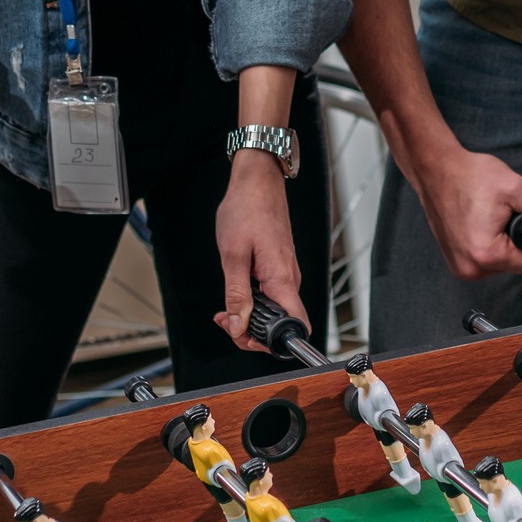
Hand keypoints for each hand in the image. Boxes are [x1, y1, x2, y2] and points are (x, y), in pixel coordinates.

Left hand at [213, 152, 292, 349]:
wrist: (258, 179)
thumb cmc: (246, 210)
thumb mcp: (233, 256)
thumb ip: (237, 295)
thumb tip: (238, 326)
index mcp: (282, 279)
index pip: (296, 326)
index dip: (271, 342)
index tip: (244, 337)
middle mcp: (289, 278)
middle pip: (281, 322)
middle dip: (252, 330)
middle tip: (226, 321)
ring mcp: (285, 272)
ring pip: (274, 308)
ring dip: (250, 315)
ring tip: (225, 310)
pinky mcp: (279, 265)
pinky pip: (271, 293)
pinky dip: (253, 300)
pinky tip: (236, 292)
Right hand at [411, 143, 521, 281]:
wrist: (436, 170)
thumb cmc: (470, 176)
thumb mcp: (517, 188)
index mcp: (488, 255)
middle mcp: (473, 269)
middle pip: (521, 265)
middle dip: (518, 239)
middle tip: (502, 214)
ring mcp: (462, 269)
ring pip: (505, 262)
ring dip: (504, 240)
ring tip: (487, 216)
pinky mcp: (457, 264)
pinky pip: (488, 259)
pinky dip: (490, 243)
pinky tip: (478, 223)